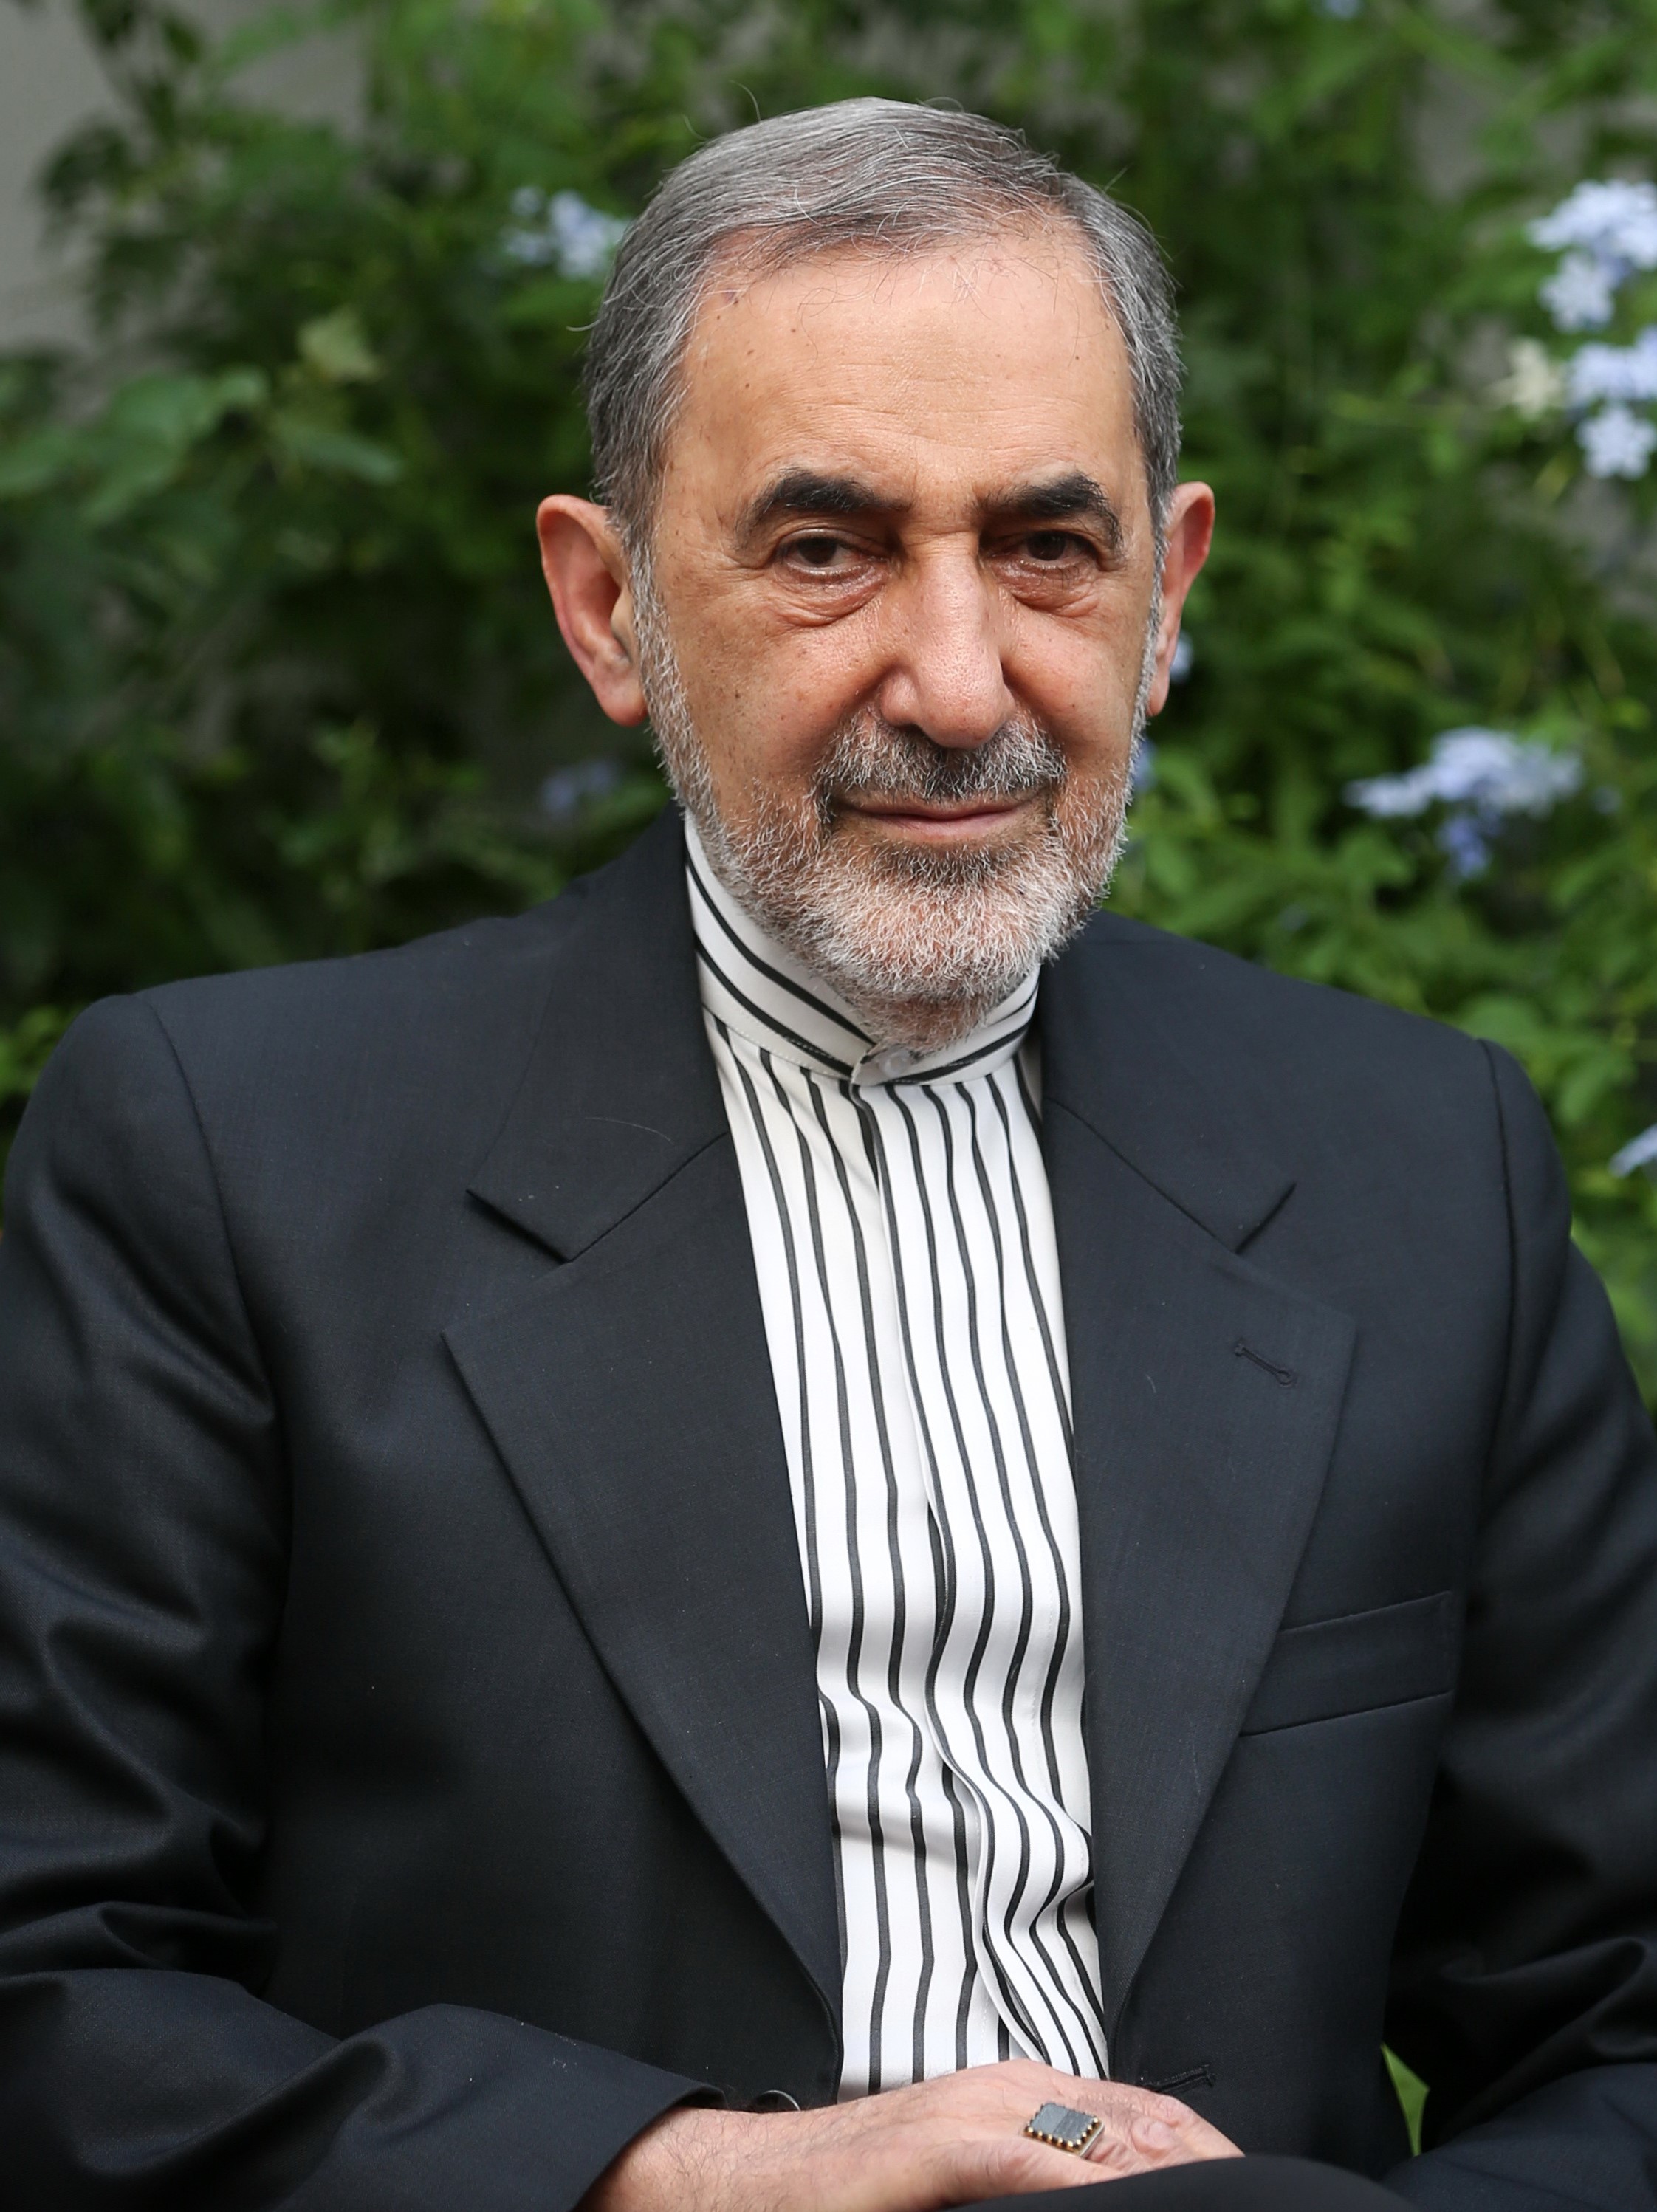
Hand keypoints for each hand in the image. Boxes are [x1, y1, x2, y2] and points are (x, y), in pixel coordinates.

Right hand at [582, 2057, 1241, 2211]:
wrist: (750, 2183)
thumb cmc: (855, 2191)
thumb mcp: (960, 2176)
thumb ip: (1025, 2178)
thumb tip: (1094, 2205)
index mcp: (1019, 2092)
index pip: (1141, 2113)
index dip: (1204, 2153)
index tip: (1253, 2192)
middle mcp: (1009, 2086)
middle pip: (1141, 2120)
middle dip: (1205, 2166)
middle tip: (1262, 2206)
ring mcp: (974, 2110)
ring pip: (1101, 2132)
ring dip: (1165, 2170)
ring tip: (1225, 2204)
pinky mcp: (939, 2147)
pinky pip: (1034, 2160)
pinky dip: (1090, 2184)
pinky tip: (1131, 2204)